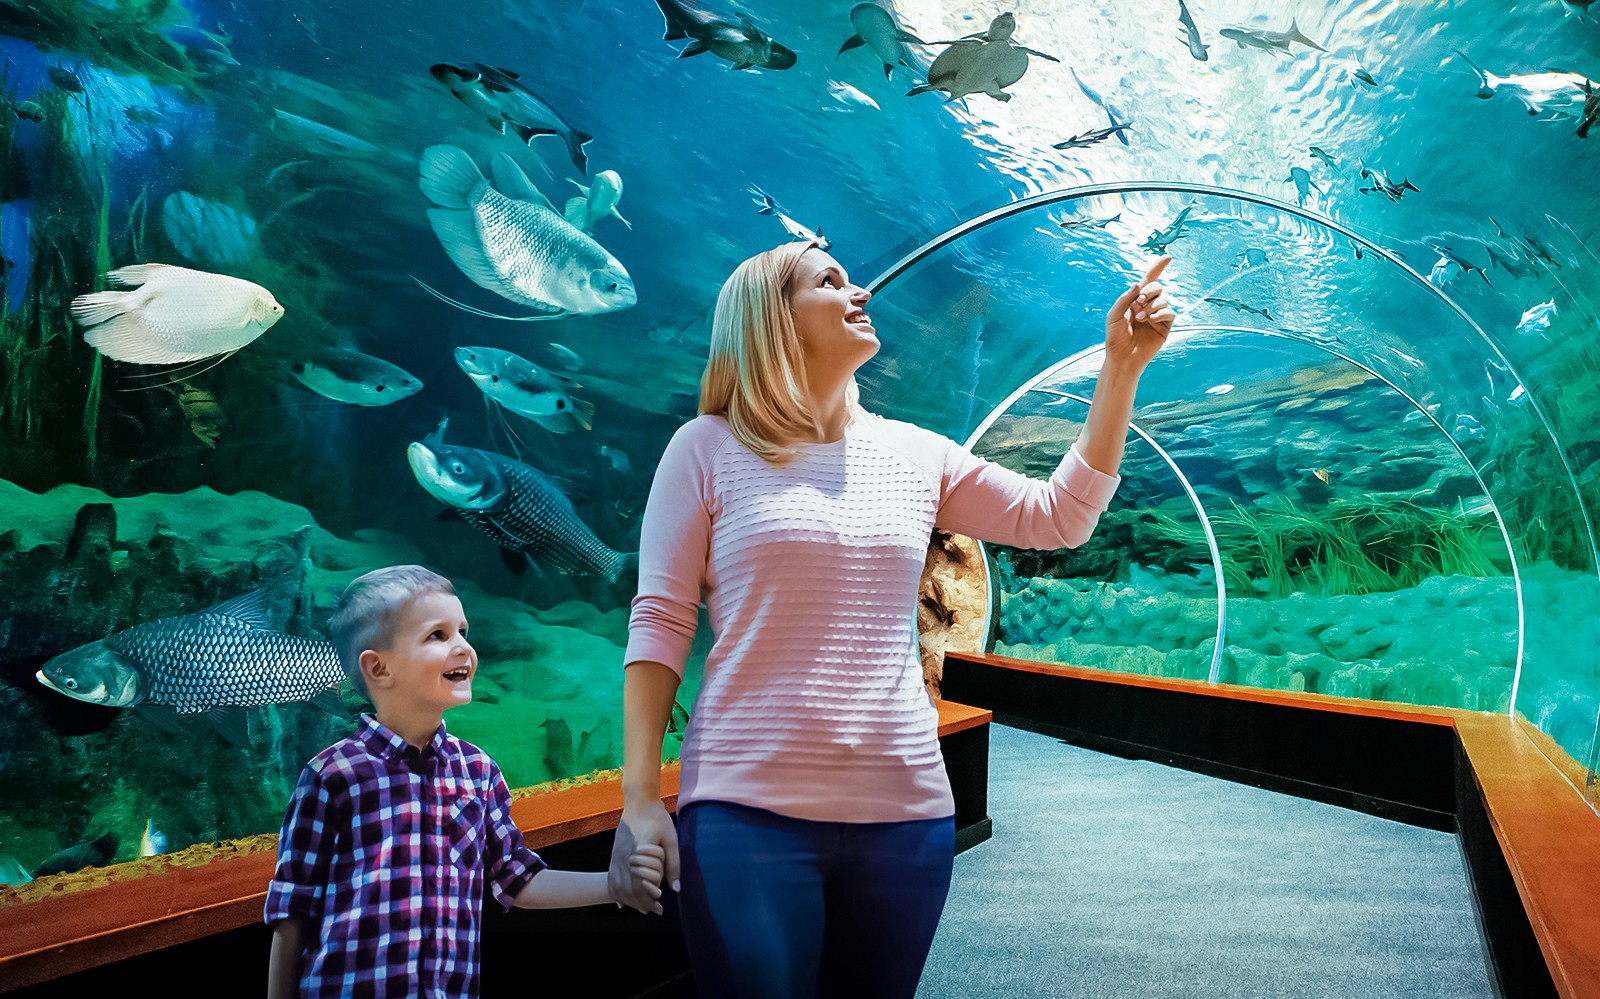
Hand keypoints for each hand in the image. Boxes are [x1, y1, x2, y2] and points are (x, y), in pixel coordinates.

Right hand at [608, 802, 678, 914]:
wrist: (638, 803)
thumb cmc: (657, 818)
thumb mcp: (671, 839)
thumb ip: (674, 864)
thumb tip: (676, 888)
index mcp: (640, 854)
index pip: (643, 885)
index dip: (651, 899)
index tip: (661, 907)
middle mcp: (625, 858)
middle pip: (630, 890)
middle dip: (642, 904)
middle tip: (655, 911)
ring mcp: (617, 857)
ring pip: (619, 887)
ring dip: (630, 901)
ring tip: (642, 909)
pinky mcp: (614, 855)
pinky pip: (612, 879)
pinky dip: (618, 893)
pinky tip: (623, 902)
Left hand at [1104, 255, 1174, 375]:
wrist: (1121, 358)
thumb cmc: (1115, 338)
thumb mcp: (1114, 315)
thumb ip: (1125, 298)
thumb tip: (1139, 284)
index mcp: (1135, 300)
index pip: (1148, 280)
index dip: (1158, 268)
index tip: (1168, 257)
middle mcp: (1148, 305)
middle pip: (1157, 287)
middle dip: (1150, 290)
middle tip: (1139, 301)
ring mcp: (1157, 316)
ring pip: (1164, 299)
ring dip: (1152, 305)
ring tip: (1140, 318)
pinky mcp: (1165, 327)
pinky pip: (1170, 313)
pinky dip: (1161, 312)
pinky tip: (1151, 319)